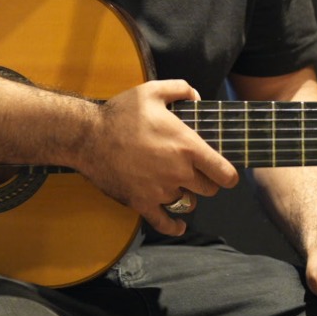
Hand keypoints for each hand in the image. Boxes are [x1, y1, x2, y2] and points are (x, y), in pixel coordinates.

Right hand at [72, 80, 239, 236]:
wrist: (88, 137)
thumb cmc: (121, 113)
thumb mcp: (152, 91)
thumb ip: (180, 89)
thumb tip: (196, 97)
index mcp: (187, 147)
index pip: (224, 173)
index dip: (228, 175)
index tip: (225, 173)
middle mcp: (179, 173)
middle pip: (209, 189)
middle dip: (207, 181)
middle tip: (196, 172)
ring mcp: (161, 191)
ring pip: (187, 203)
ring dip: (187, 196)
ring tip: (177, 185)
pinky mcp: (142, 203)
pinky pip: (164, 223)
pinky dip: (174, 226)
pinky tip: (179, 225)